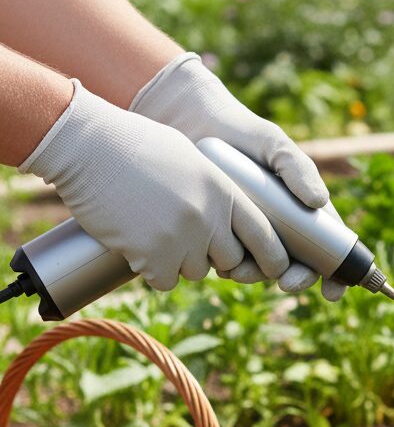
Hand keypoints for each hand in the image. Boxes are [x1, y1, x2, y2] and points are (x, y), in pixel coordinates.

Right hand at [19, 80, 288, 290]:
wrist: (87, 145)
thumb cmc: (136, 145)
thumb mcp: (193, 161)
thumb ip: (218, 194)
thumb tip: (233, 226)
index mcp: (225, 192)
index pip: (265, 237)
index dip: (271, 258)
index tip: (273, 269)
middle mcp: (209, 219)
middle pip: (231, 261)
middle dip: (214, 256)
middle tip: (186, 237)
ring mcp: (182, 239)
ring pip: (196, 272)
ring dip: (179, 261)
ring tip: (154, 229)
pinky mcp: (152, 256)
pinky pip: (165, 281)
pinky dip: (152, 270)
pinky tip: (137, 243)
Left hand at [131, 52, 343, 300]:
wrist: (189, 125)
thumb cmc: (239, 131)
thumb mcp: (272, 143)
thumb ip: (297, 167)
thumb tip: (319, 202)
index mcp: (303, 210)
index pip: (329, 247)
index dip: (336, 274)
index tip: (334, 292)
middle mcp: (282, 227)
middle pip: (300, 266)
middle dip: (297, 280)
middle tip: (286, 283)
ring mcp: (251, 235)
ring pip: (264, 269)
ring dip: (257, 277)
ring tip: (240, 269)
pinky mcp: (221, 237)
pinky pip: (230, 263)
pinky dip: (228, 269)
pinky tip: (219, 262)